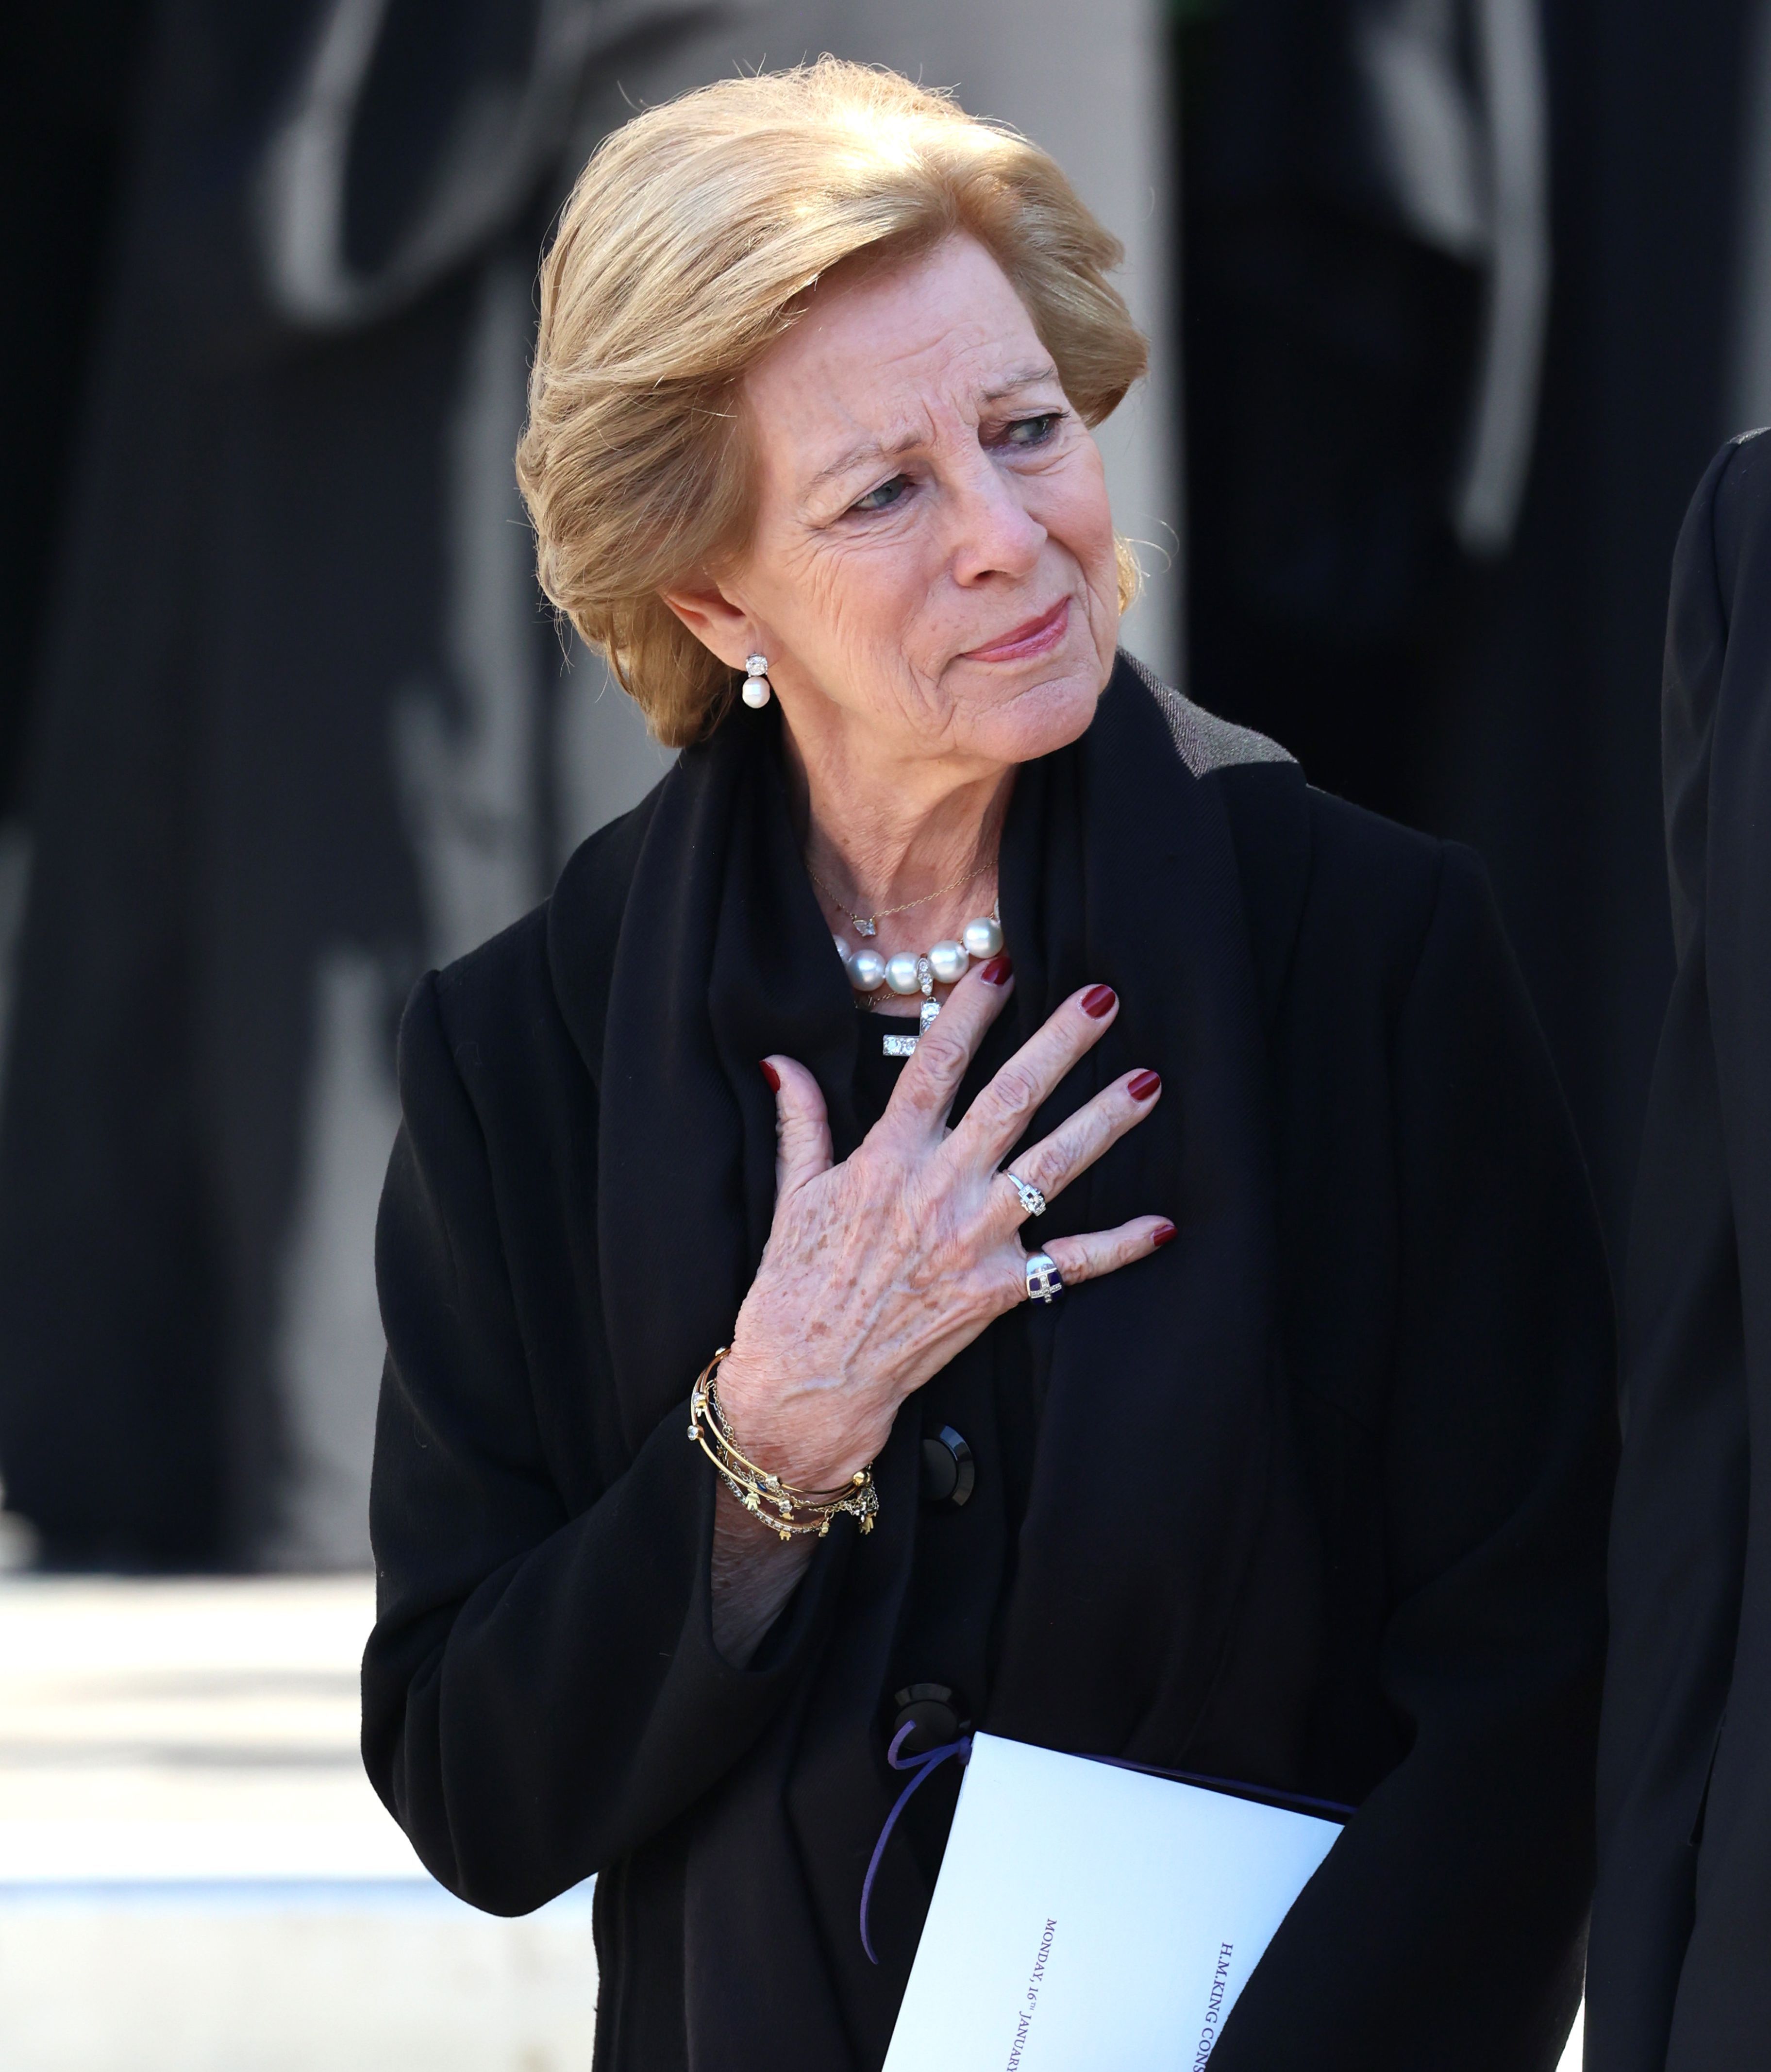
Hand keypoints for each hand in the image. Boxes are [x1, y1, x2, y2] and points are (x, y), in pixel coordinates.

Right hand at [714, 957, 1170, 1494]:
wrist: (807, 1381)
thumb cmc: (794, 1286)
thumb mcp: (793, 1196)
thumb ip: (802, 1122)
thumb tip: (782, 1062)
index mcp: (887, 1159)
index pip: (935, 1064)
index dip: (971, 1009)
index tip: (1003, 961)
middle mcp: (937, 1189)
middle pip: (1010, 1098)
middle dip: (1060, 1044)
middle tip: (1103, 998)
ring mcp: (973, 1240)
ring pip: (1052, 1166)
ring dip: (1105, 1121)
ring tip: (1148, 1080)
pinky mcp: (996, 1292)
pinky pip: (1069, 1264)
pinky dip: (1119, 1246)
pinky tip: (1164, 1225)